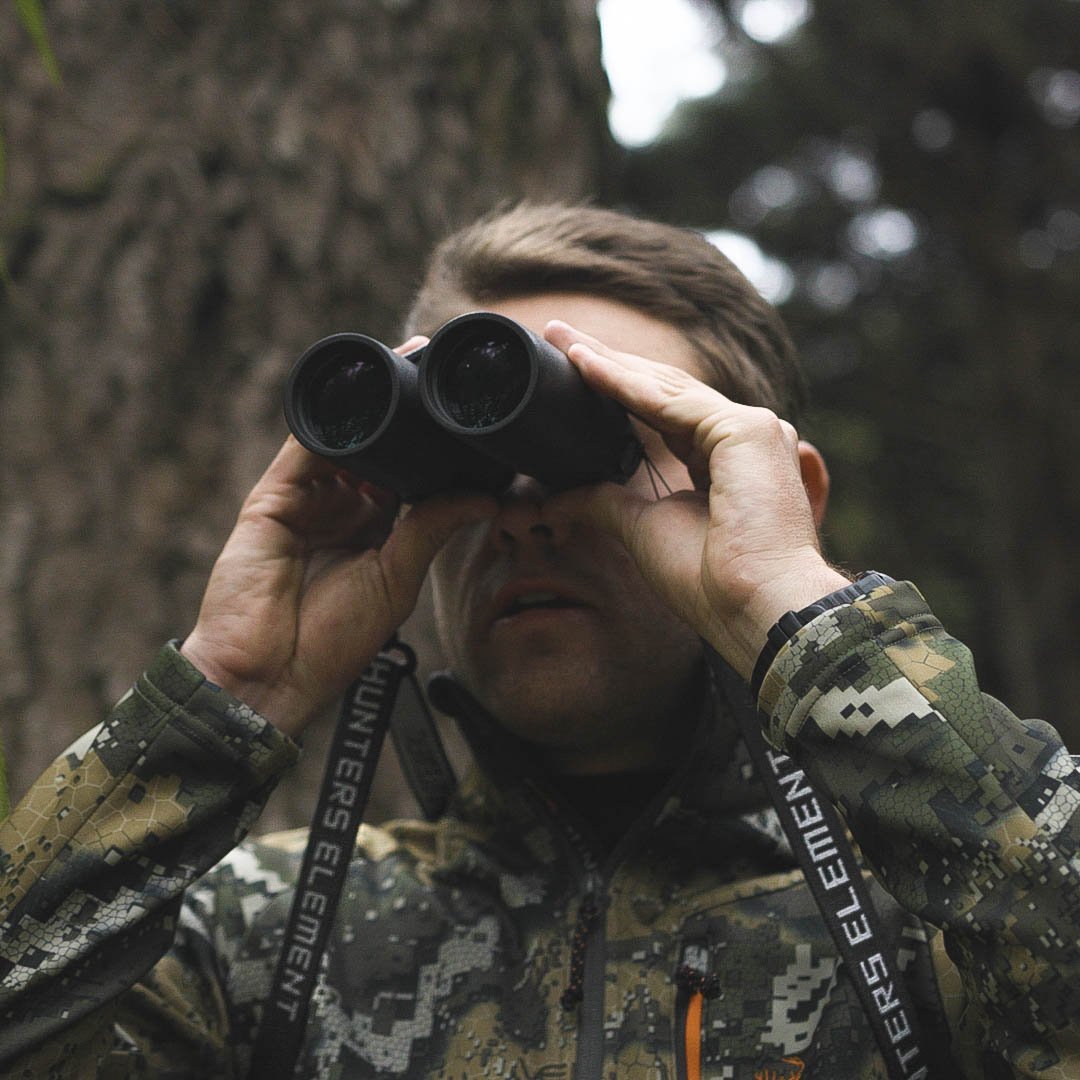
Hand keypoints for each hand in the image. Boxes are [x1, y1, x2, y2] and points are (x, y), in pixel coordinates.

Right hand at [181, 339, 494, 737]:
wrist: (266, 674)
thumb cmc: (331, 642)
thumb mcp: (395, 580)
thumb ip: (431, 529)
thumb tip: (486, 496)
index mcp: (375, 531)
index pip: (408, 474)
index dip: (434, 445)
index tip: (466, 414)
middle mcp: (342, 509)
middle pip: (376, 447)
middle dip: (405, 413)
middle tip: (440, 373)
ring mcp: (306, 500)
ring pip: (342, 438)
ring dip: (372, 404)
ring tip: (409, 367)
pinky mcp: (273, 497)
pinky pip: (304, 447)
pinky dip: (330, 416)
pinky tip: (359, 390)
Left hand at [544, 321, 848, 679]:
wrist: (752, 608)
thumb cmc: (711, 581)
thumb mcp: (642, 528)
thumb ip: (604, 501)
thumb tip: (557, 498)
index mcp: (724, 460)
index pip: (660, 411)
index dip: (613, 387)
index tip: (571, 369)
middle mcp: (742, 436)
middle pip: (660, 390)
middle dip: (606, 362)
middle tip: (558, 334)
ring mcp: (750, 429)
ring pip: (664, 388)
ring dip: (608, 362)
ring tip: (562, 339)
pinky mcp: (746, 430)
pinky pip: (670, 401)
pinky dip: (623, 383)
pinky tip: (584, 365)